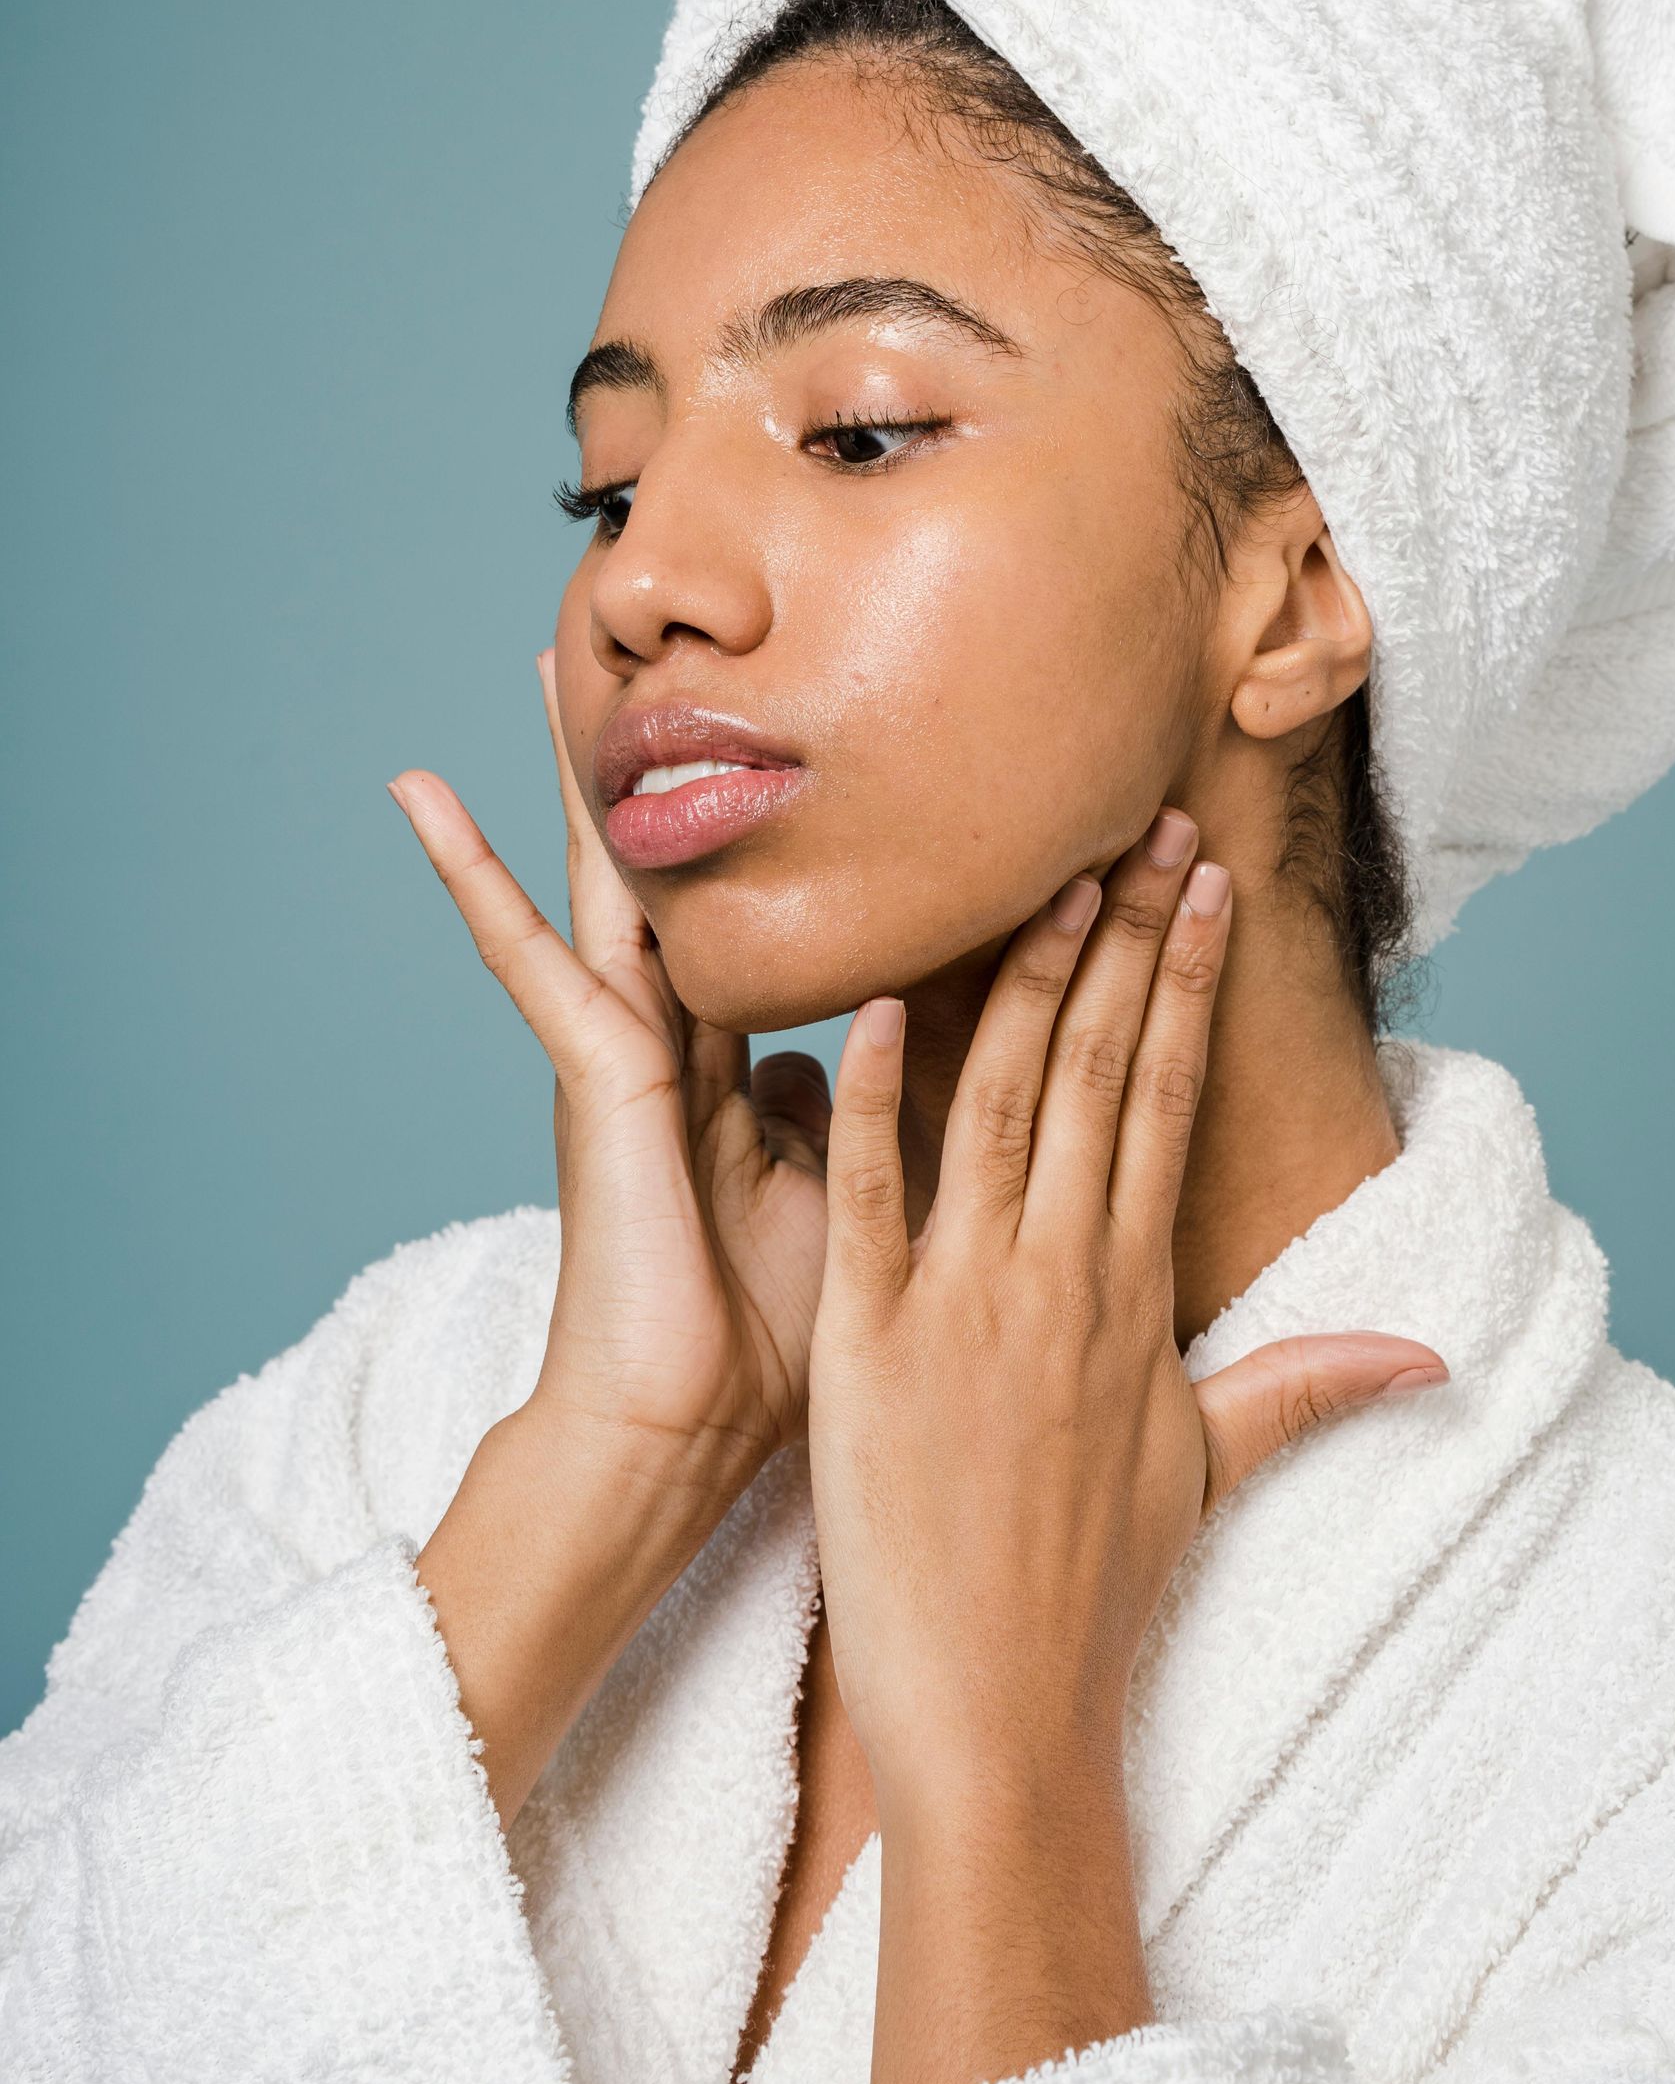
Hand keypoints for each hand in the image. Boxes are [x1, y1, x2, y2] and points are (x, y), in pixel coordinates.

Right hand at [393, 656, 829, 1824]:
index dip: (755, 821)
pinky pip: (528, 955)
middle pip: (664, 869)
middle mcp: (665, 1036)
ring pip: (598, 879)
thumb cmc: (768, 1334)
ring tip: (542, 660)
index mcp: (724, 1059)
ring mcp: (618, 1050)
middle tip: (638, 648)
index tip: (773, 725)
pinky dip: (474, 874)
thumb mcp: (842, 1186)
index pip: (738, 909)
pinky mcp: (588, 1075)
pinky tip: (424, 797)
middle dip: (659, 766)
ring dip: (570, 775)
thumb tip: (842, 1043)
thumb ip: (842, 1102)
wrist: (690, 1435)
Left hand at [805, 808, 1445, 2083]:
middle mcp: (1062, 1274)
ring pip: (1001, 1099)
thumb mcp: (1212, 1469)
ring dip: (1022, 975)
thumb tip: (1436, 1355)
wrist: (997, 1709)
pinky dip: (868, 1096)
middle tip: (1141, 819)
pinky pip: (868, 1193)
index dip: (1183, 980)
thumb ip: (1311, 1383)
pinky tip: (874, 1003)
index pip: (1167, 1096)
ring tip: (1046, 869)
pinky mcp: (868, 1338)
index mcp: (1134, 1290)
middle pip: (1098, 1067)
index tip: (1200, 881)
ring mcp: (965, 1299)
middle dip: (1123, 934)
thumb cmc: (1095, 1589)